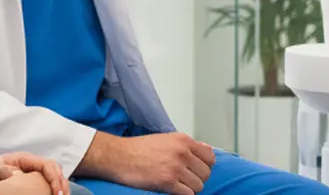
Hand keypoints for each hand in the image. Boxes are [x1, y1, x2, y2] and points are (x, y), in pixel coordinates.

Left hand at [0, 153, 70, 194]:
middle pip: (55, 169)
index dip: (53, 178)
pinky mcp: (33, 179)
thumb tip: (18, 174)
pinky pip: (48, 182)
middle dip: (61, 183)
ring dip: (61, 186)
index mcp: (24, 158)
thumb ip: (4, 169)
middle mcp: (31, 163)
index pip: (46, 164)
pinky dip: (54, 189)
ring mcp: (33, 171)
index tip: (55, 192)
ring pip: (54, 176)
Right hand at [77, 132, 214, 194]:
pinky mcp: (167, 182)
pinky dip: (182, 194)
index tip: (195, 169)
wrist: (118, 156)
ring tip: (177, 184)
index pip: (210, 157)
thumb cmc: (139, 148)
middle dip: (196, 178)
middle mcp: (182, 152)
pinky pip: (188, 194)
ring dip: (189, 188)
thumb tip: (208, 151)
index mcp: (183, 140)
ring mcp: (175, 167)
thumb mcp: (166, 139)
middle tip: (184, 178)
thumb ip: (187, 145)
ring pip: (198, 186)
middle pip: (205, 173)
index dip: (204, 166)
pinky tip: (172, 189)